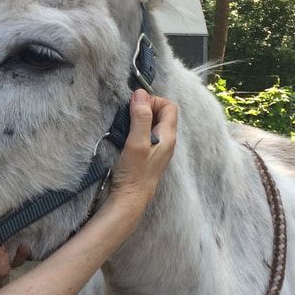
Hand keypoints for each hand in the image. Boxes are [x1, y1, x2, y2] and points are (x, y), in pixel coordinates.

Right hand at [107, 89, 176, 212]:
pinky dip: (136, 131)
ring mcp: (158, 149)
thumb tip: (140, 94)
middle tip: (129, 116)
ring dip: (139, 120)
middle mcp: (166, 141)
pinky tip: (126, 137)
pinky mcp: (148, 155)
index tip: (136, 108)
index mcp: (168, 136)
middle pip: (162, 114)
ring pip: (152, 124)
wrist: (130, 199)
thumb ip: (141, 118)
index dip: (153, 101)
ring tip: (126, 126)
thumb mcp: (137, 142)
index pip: (169, 106)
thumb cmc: (134, 174)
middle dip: (145, 109)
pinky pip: (146, 135)